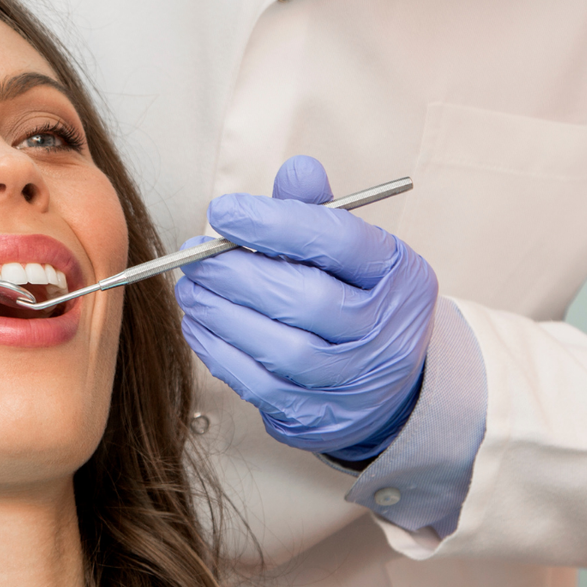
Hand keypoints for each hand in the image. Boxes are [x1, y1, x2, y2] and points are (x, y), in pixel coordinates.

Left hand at [176, 156, 437, 457]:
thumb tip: (297, 170)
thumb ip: (317, 211)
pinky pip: (262, 387)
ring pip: (283, 349)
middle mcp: (383, 330)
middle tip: (193, 256)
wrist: (388, 382)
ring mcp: (354, 379)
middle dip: (237, 274)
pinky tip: (199, 326)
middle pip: (307, 299)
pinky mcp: (320, 415)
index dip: (274, 224)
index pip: (337, 241)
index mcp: (395, 274)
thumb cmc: (357, 298)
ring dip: (222, 315)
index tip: (223, 212)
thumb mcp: (353, 250)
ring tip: (190, 289)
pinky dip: (221, 353)